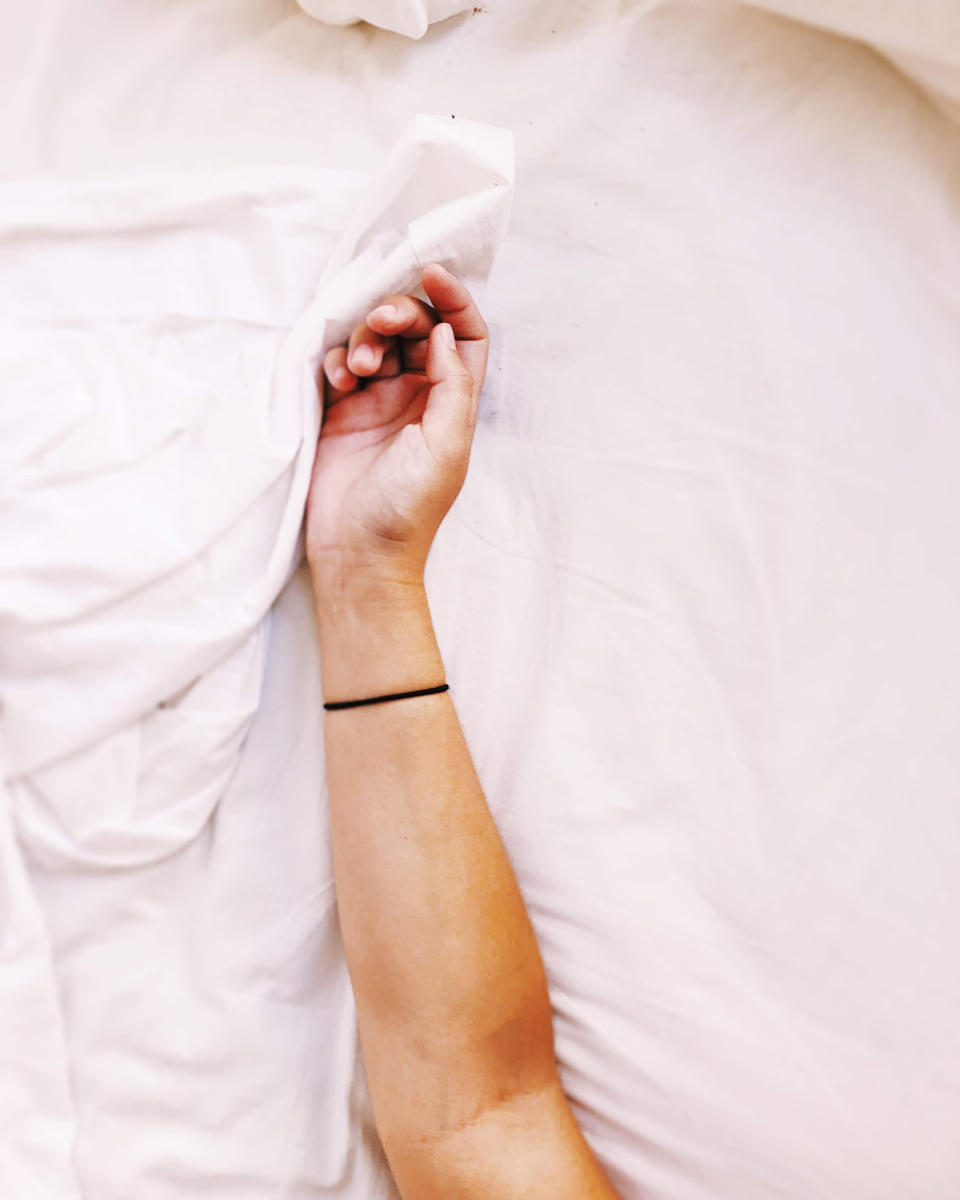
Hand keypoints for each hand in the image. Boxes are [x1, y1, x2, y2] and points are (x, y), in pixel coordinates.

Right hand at [306, 264, 488, 590]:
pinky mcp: (341, 411)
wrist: (357, 553)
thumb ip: (451, 385)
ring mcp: (378, 402)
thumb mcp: (445, 445)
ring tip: (355, 367)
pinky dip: (337, 359)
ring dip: (364, 338)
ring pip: (376, 341)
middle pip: (416, 329)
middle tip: (378, 325)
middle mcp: (419, 396)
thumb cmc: (408, 508)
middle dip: (397, 314)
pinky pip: (340, 363)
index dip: (453, 300)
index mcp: (453, 403)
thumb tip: (445, 331)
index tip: (430, 273)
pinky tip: (337, 378)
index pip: (464, 336)